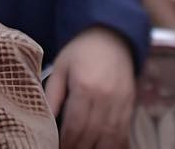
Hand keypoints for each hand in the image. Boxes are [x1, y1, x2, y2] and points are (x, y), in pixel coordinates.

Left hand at [44, 26, 135, 148]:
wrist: (111, 37)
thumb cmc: (81, 51)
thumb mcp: (61, 67)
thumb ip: (53, 94)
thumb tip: (44, 119)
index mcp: (85, 87)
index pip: (75, 125)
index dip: (66, 142)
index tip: (57, 147)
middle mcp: (106, 97)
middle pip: (92, 134)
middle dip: (78, 148)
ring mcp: (121, 102)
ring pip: (110, 137)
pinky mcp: (130, 104)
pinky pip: (123, 131)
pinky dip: (114, 144)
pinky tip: (102, 147)